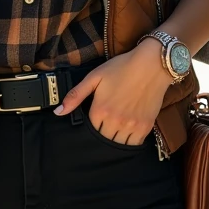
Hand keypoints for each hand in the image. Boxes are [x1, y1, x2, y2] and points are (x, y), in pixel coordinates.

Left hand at [54, 40, 171, 144]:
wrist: (151, 64)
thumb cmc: (121, 67)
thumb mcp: (95, 77)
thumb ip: (75, 95)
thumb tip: (57, 112)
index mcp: (100, 110)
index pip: (90, 130)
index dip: (91, 125)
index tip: (95, 118)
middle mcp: (115, 121)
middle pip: (103, 139)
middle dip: (102, 134)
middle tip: (105, 124)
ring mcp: (131, 125)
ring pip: (118, 144)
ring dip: (115, 140)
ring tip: (115, 129)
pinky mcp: (145, 126)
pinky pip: (134, 144)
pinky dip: (129, 142)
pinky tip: (127, 133)